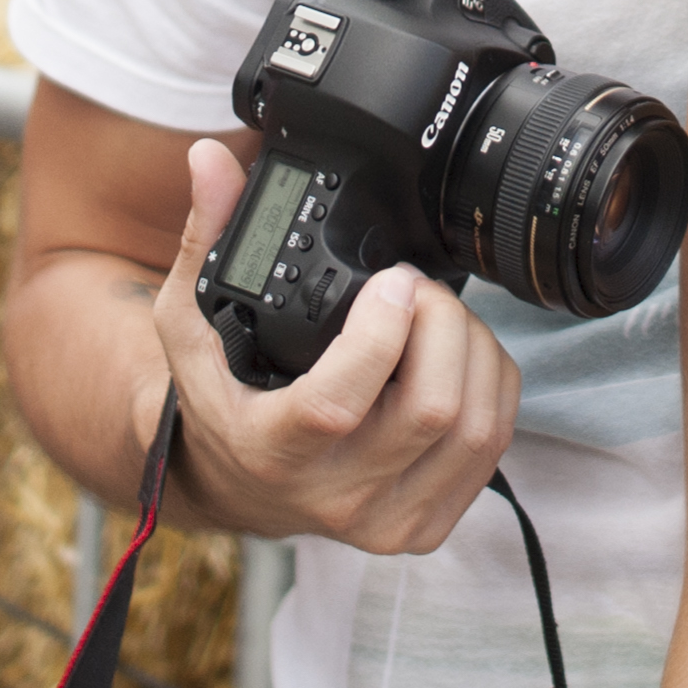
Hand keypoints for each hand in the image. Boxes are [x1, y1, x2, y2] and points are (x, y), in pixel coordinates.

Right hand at [145, 139, 519, 550]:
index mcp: (270, 450)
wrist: (241, 485)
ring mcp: (386, 520)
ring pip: (476, 427)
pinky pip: (495, 446)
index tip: (391, 281)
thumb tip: (210, 161)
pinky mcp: (428, 526)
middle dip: (441, 324)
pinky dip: (493, 385)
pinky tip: (458, 357)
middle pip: (432, 409)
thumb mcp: (192, 321)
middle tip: (415, 288)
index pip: (339, 404)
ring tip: (436, 318)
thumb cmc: (222, 396)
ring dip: (474, 351)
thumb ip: (204, 238)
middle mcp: (333, 496)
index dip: (381, 335)